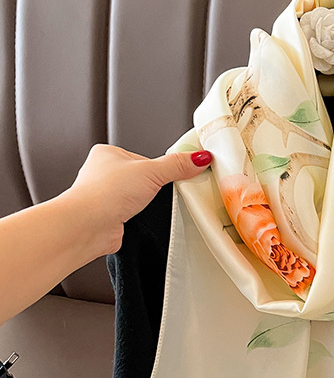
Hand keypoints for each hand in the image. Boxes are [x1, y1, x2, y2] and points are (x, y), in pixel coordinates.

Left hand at [64, 144, 212, 257]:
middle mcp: (103, 173)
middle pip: (143, 179)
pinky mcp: (110, 217)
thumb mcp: (151, 172)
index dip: (162, 168)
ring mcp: (106, 196)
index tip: (178, 174)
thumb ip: (176, 165)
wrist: (89, 224)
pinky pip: (134, 215)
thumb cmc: (105, 193)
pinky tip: (141, 219)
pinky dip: (141, 219)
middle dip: (155, 189)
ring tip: (148, 207)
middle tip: (162, 193)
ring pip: (138, 198)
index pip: (145, 158)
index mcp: (108, 153)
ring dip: (147, 205)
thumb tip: (199, 158)